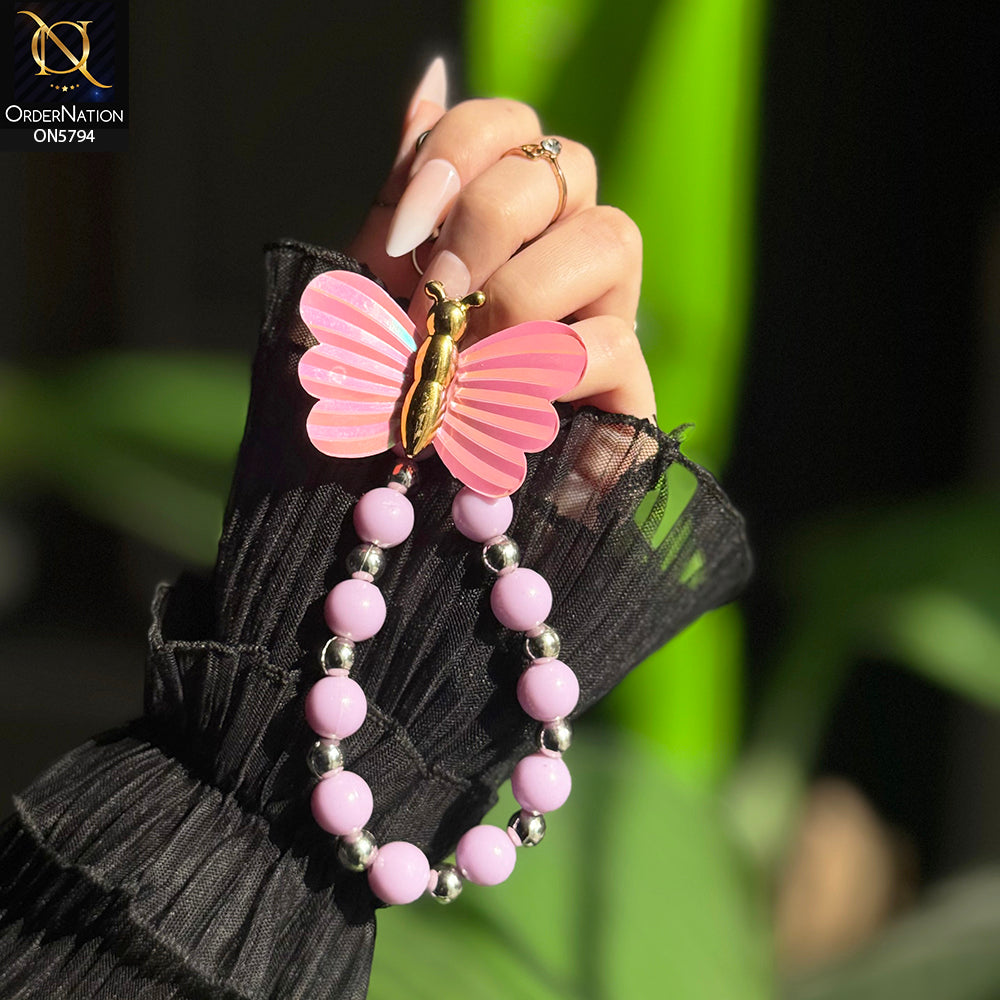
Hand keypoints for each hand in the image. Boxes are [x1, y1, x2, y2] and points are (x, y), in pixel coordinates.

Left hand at [347, 59, 655, 420]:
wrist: (410, 495)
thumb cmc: (391, 385)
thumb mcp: (376, 286)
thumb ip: (405, 195)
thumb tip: (429, 73)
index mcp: (504, 215)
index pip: (510, 126)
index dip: (456, 152)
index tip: (401, 234)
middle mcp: (565, 244)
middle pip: (567, 166)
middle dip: (486, 224)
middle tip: (434, 301)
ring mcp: (604, 309)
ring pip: (612, 235)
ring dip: (520, 293)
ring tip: (465, 356)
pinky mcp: (625, 385)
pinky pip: (615, 340)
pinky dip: (548, 364)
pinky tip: (502, 394)